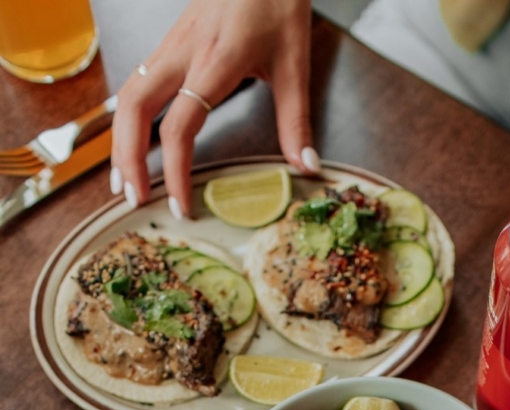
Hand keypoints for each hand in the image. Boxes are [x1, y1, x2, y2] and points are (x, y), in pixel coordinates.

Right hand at [111, 0, 317, 216]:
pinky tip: (132, 141)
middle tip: (134, 199)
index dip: (176, 171)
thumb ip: (296, 119)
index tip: (181, 205)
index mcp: (216, 60)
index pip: (182, 125)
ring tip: (126, 181)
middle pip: (135, 108)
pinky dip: (129, 118)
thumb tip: (304, 166)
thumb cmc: (278, 1)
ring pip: (128, 94)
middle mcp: (184, 51)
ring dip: (120, 140)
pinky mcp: (170, 41)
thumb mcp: (295, 63)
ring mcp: (171, 43)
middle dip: (128, 158)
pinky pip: (137, 82)